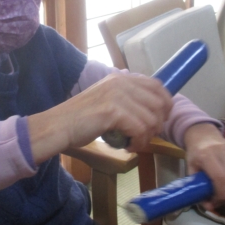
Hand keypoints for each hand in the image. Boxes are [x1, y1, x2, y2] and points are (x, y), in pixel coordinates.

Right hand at [27, 72, 172, 162]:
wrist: (59, 126)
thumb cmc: (81, 118)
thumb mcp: (106, 100)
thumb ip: (126, 98)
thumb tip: (151, 110)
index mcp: (120, 78)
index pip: (156, 85)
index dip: (165, 103)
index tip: (160, 119)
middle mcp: (121, 82)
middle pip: (159, 103)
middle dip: (157, 123)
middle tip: (145, 136)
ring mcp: (117, 95)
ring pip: (151, 119)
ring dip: (146, 136)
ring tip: (134, 143)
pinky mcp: (113, 111)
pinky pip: (140, 129)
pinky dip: (138, 142)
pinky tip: (128, 147)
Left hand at [184, 123, 224, 209]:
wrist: (205, 138)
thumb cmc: (196, 156)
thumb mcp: (191, 171)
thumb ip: (198, 189)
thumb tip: (210, 207)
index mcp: (207, 155)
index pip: (221, 178)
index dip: (221, 195)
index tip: (215, 201)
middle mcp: (224, 150)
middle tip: (222, 197)